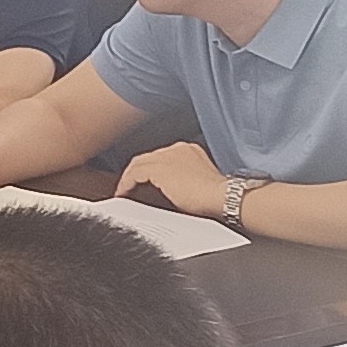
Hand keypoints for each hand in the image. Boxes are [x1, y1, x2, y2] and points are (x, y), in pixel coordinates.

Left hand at [115, 141, 231, 216]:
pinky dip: (127, 183)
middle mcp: (177, 149)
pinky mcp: (159, 168)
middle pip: (148, 158)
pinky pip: (135, 174)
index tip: (144, 184)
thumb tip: (172, 194)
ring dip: (129, 179)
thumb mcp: (200, 184)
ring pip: (139, 164)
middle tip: (129, 188)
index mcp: (188, 150)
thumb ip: (185, 183)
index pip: (162, 157)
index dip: (150, 171)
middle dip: (137, 173)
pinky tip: (124, 194)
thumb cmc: (217, 197)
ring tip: (124, 192)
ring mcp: (168, 157)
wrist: (222, 197)